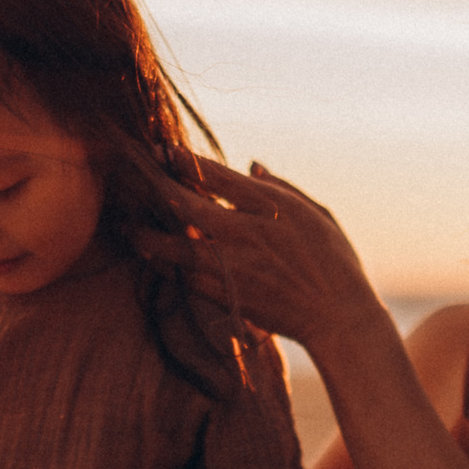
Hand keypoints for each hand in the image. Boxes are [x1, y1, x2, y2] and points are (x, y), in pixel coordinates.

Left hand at [137, 158, 385, 352]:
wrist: (338, 317)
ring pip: (177, 245)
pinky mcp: (229, 295)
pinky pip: (187, 277)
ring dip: (150, 236)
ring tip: (130, 228)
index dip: (184, 161)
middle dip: (156, 190)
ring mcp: (236, 265)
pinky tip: (153, 256)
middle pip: (187, 205)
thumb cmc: (334, 261)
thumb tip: (250, 165)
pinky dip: (167, 265)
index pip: (216, 176)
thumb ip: (279, 187)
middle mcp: (249, 232)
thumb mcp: (316, 213)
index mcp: (271, 206)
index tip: (162, 151)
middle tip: (134, 182)